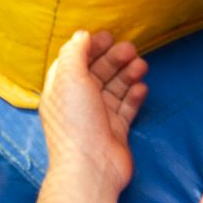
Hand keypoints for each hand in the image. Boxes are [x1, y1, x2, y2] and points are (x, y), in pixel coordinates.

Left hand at [38, 29, 145, 195]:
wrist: (91, 167)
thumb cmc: (76, 122)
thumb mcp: (69, 78)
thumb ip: (74, 53)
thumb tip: (81, 35)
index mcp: (61, 90)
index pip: (75, 62)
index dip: (90, 47)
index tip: (108, 36)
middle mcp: (78, 103)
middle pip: (97, 73)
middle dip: (114, 58)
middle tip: (131, 50)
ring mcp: (98, 117)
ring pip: (115, 88)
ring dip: (128, 74)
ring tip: (141, 66)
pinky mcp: (116, 131)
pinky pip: (127, 108)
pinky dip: (134, 95)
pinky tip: (141, 88)